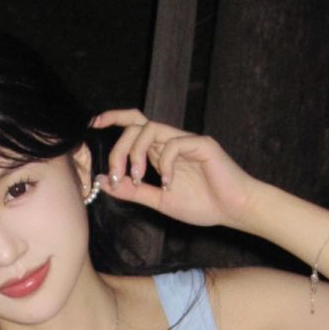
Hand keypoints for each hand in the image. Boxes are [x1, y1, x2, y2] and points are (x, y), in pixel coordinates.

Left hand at [90, 109, 257, 229]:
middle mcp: (171, 142)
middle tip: (117, 176)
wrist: (234, 210)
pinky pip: (173, 144)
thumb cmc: (202, 205)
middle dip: (119, 149)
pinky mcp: (202, 144)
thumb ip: (133, 191)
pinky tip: (168, 184)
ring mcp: (186, 140)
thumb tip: (104, 182)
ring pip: (150, 129)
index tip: (94, 124)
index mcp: (161, 152)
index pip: (134, 126)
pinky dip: (164, 165)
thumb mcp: (159, 201)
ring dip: (135, 154)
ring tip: (137, 179)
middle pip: (136, 126)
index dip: (114, 118)